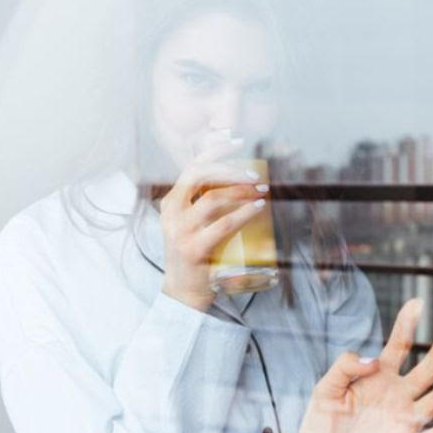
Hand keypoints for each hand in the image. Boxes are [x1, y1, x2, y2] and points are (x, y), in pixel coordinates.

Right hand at [158, 136, 268, 311]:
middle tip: (254, 172)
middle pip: (199, 176)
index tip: (234, 140)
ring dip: (240, 190)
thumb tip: (234, 177)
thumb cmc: (194, 254)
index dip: (213, 150)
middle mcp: (172, 214)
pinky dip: (243, 214)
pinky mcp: (195, 249)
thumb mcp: (191, 224)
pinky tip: (258, 207)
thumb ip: (203, 203)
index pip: (191, 167)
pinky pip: (223, 225)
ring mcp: (181, 232)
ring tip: (261, 190)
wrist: (183, 292)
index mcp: (171, 203)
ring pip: (213, 199)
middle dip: (229, 167)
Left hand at [299, 298, 432, 432]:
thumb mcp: (324, 392)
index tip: (417, 302)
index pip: (398, 346)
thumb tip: (374, 358)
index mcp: (378, 378)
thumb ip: (343, 369)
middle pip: (428, 367)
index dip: (407, 324)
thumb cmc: (320, 427)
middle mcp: (398, 395)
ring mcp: (406, 421)